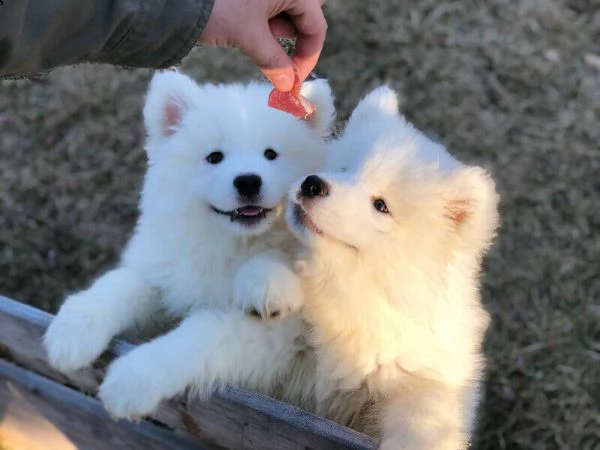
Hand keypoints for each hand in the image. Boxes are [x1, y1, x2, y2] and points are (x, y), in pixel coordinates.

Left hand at [198, 0, 326, 91]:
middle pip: (305, 17)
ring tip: (258, 48)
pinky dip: (265, 28)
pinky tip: (251, 37)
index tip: (295, 79)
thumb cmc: (217, 8)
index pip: (316, 26)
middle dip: (295, 43)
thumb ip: (274, 61)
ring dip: (278, 37)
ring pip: (287, 15)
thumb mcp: (249, 37)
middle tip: (282, 66)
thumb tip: (288, 85)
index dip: (309, 56)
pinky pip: (270, 11)